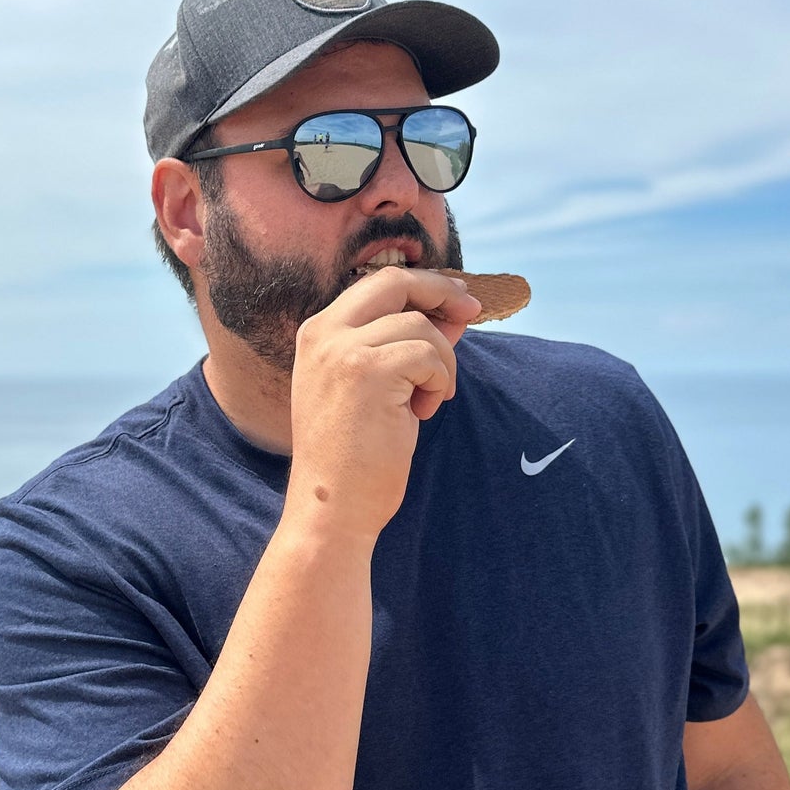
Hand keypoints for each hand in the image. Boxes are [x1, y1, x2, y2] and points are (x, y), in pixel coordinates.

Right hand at [284, 266, 479, 544]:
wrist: (333, 506)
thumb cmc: (354, 457)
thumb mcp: (378, 388)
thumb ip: (405, 346)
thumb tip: (453, 313)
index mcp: (317, 334)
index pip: (377, 285)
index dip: (423, 287)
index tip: (456, 299)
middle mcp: (323, 334)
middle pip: (395, 283)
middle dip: (441, 291)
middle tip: (471, 311)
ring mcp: (342, 351)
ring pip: (419, 326)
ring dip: (441, 363)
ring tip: (427, 402)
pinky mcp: (368, 372)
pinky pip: (428, 355)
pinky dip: (438, 381)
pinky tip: (423, 412)